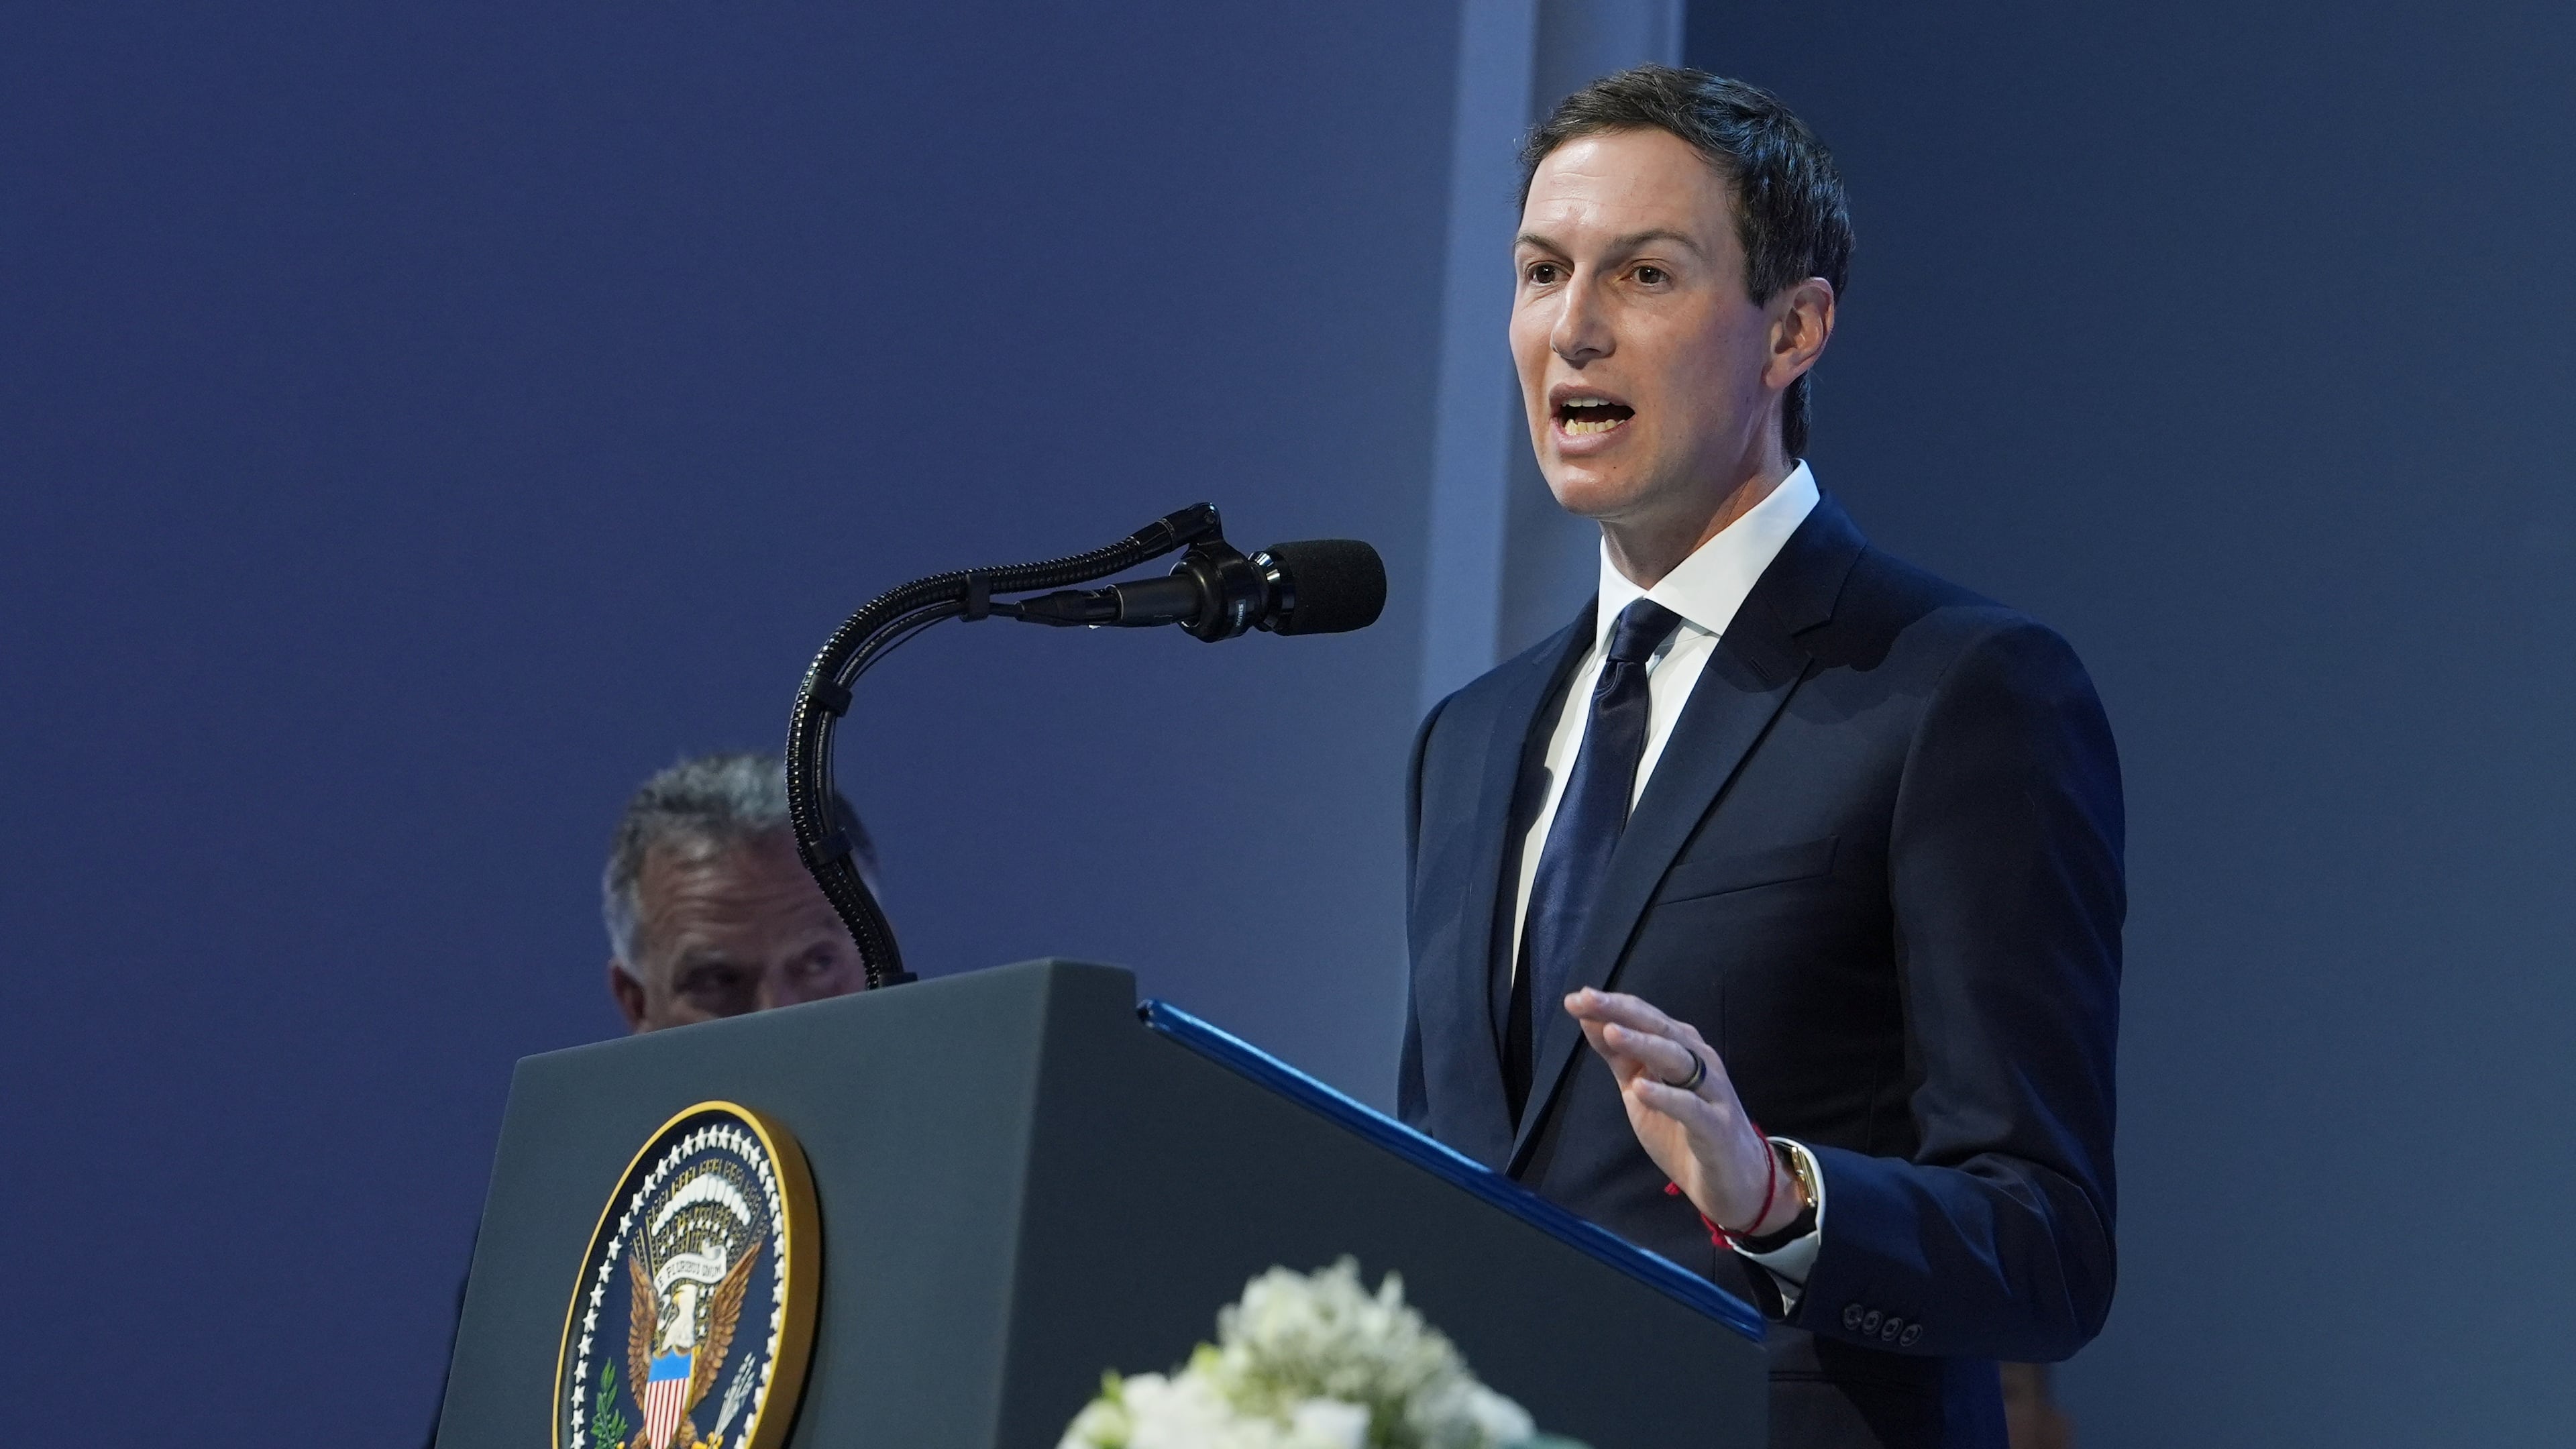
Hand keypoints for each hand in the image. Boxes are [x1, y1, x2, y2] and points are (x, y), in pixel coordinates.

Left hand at [1563, 986, 1793, 1234]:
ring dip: (1644, 1044)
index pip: (1645, 1019)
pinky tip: (1641, 1088)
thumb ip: (1620, 1056)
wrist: (1732, 1179)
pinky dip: (1667, 1097)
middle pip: (1661, 1030)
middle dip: (1623, 1012)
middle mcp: (1699, 1062)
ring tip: (1612, 1032)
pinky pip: (1692, 1109)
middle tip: (1588, 999)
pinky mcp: (1716, 1128)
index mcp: (1681, 1049)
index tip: (1575, 998)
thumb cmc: (1683, 1129)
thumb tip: (1589, 1020)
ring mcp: (1711, 1093)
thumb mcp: (1641, 1089)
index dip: (1612, 1006)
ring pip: (1679, 1060)